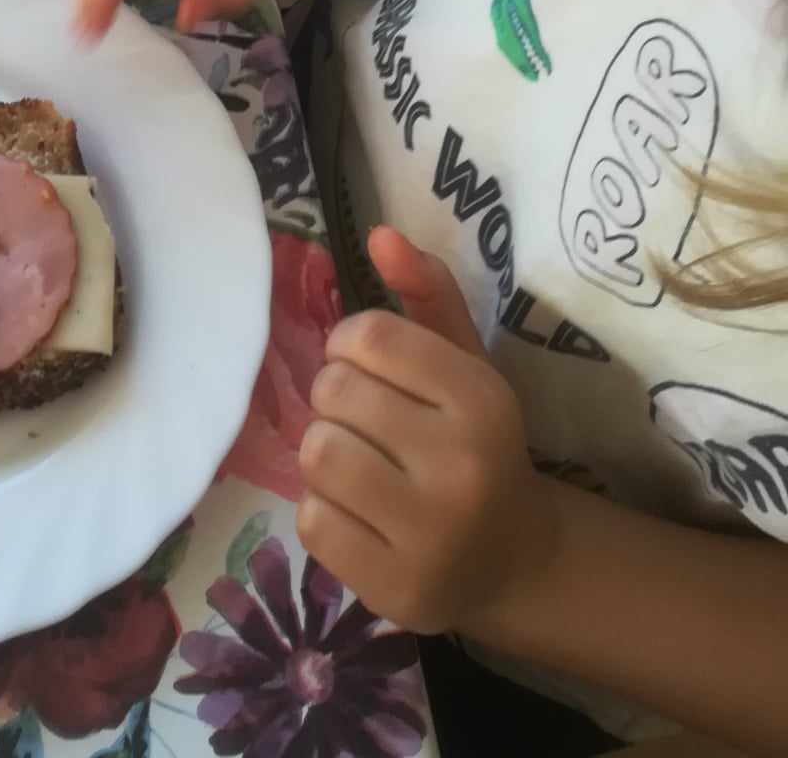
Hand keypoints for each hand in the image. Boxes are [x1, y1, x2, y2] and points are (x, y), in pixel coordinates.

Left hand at [297, 229, 556, 635]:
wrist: (513, 560)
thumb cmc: (475, 443)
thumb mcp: (465, 363)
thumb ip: (427, 292)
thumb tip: (378, 233)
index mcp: (482, 400)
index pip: (369, 335)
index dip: (352, 343)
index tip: (371, 366)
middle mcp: (461, 467)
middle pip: (333, 390)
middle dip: (336, 397)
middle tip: (365, 419)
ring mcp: (429, 535)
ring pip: (316, 453)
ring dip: (324, 451)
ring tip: (358, 461)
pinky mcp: (395, 590)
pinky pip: (312, 520)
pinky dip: (323, 510)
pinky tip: (360, 512)